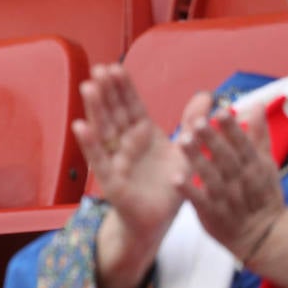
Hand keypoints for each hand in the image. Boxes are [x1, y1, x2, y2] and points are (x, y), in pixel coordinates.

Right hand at [74, 64, 204, 246]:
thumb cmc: (168, 185)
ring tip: (88, 87)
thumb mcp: (185, 151)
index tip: (115, 67)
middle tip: (99, 69)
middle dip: (106, 91)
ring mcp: (115, 159)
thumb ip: (191, 123)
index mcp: (142, 133)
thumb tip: (206, 95)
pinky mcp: (111, 180)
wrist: (158, 220)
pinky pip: (99, 160)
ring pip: (103, 130)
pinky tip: (81, 126)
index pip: (131, 105)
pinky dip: (89, 144)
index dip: (123, 87)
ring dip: (94, 109)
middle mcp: (125, 143)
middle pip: (114, 112)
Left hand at [175, 102, 287, 261]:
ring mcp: (227, 199)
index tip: (221, 111)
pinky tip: (175, 178)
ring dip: (197, 160)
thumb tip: (258, 104)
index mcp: (255, 167)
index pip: (244, 145)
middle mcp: (242, 181)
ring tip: (182, 141)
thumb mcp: (265, 164)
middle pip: (226, 159)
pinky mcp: (212, 214)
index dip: (233, 129)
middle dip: (213, 141)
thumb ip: (258, 135)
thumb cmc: (262, 194)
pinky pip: (199, 201)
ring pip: (211, 177)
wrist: (264, 236)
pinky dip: (189, 191)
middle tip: (197, 122)